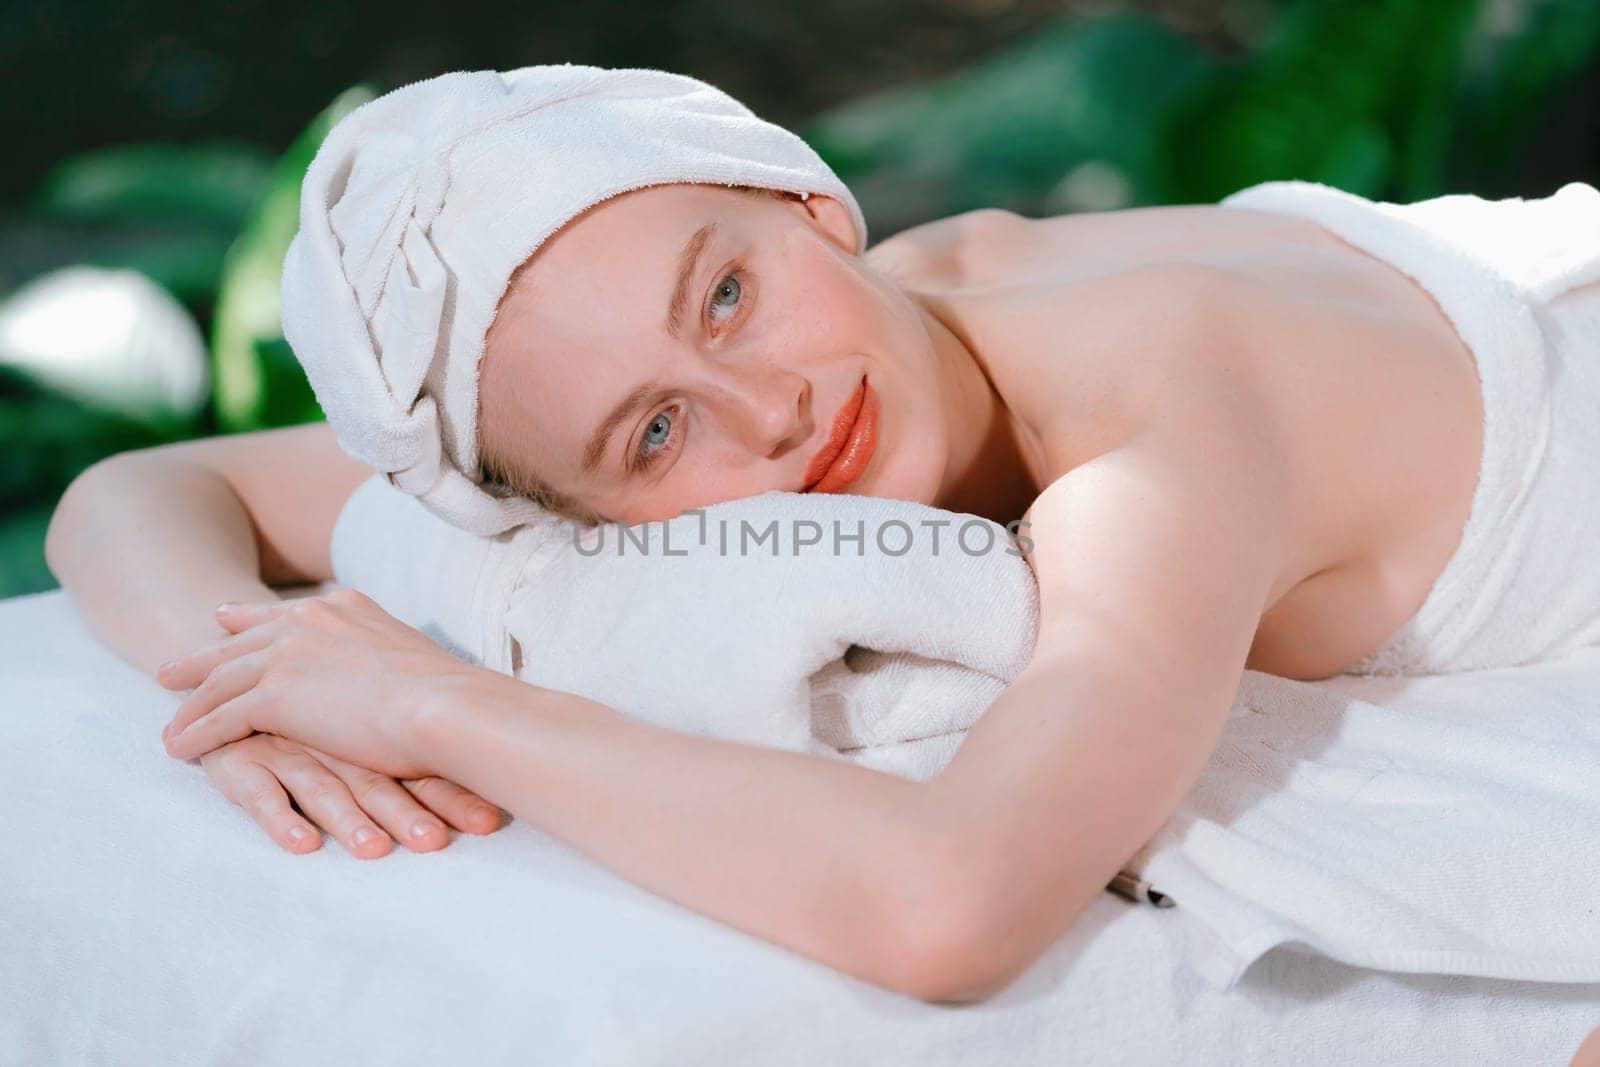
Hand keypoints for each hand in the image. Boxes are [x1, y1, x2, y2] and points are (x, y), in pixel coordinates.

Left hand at [157, 588, 482, 778]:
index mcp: (344, 607)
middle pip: (238, 643)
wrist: (444, 706)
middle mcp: (309, 620)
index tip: (221, 619)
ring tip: (170, 725)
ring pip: (220, 681)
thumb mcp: (411, 655)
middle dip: (201, 659)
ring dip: (190, 706)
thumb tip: (397, 673)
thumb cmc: (447, 694)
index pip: (282, 615)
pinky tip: (178, 749)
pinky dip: (195, 734)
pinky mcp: (273, 695)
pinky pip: (219, 718)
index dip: (246, 621)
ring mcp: (288, 655)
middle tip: (170, 671)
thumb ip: (384, 654)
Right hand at [200, 733, 503, 857]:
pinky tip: (302, 845)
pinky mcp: (240, 763)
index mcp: (368, 731)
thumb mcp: (357, 726)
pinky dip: (281, 820)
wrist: (229, 668)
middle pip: (376, 780)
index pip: (418, 765)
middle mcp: (332, 742)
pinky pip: (261, 794)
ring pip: (322, 788)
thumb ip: (413, 750)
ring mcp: (286, 750)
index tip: (490, 823)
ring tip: (375, 852)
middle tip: (437, 843)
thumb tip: (487, 787)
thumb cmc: (304, 711)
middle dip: (408, 813)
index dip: (453, 794)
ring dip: (350, 822)